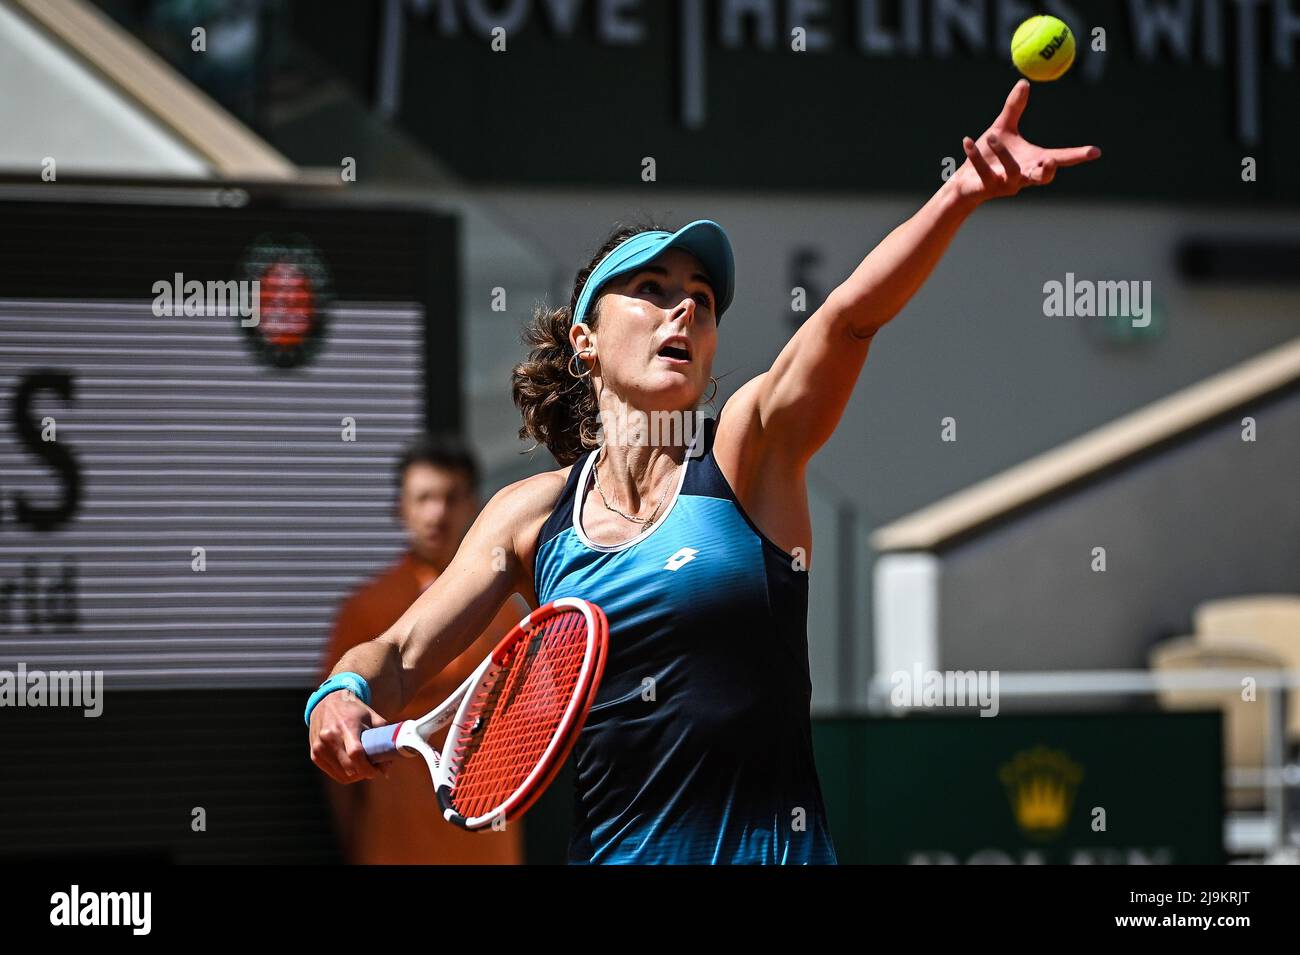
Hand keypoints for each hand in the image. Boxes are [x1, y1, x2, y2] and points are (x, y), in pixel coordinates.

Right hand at [309, 690, 389, 783]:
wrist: (328, 702)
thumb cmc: (355, 711)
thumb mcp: (372, 717)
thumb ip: (382, 737)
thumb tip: (389, 763)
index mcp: (346, 726)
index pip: (356, 754)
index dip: (369, 767)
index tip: (380, 770)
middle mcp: (329, 737)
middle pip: (350, 768)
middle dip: (366, 773)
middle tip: (376, 769)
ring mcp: (319, 747)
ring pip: (342, 775)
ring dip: (357, 775)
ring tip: (365, 767)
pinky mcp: (314, 755)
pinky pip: (334, 773)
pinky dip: (346, 774)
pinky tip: (354, 766)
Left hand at [950, 79, 1100, 203]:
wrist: (965, 181)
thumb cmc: (988, 156)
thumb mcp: (1002, 129)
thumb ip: (1014, 109)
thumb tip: (1024, 83)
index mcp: (1033, 162)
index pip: (1060, 159)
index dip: (1077, 156)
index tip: (1095, 152)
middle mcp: (1023, 176)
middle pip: (1044, 178)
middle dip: (1048, 171)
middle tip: (1049, 161)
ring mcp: (1006, 185)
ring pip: (1012, 172)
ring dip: (1002, 153)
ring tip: (989, 137)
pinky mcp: (987, 188)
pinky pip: (984, 172)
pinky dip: (975, 156)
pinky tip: (966, 142)